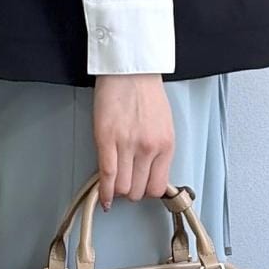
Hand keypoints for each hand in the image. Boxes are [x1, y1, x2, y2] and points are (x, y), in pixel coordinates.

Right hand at [91, 73, 175, 212]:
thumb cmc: (146, 92)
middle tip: (125, 184)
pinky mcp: (106, 140)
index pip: (157, 186)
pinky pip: (106, 175)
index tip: (140, 188)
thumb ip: (159, 150)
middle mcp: (149, 149)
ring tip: (114, 184)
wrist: (130, 70)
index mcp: (166, 145)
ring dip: (117, 191)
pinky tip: (102, 197)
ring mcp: (127, 145)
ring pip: (122, 188)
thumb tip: (149, 172)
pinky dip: (103, 191)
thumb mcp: (164, 125)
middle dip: (131, 192)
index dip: (146, 191)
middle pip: (138, 190)